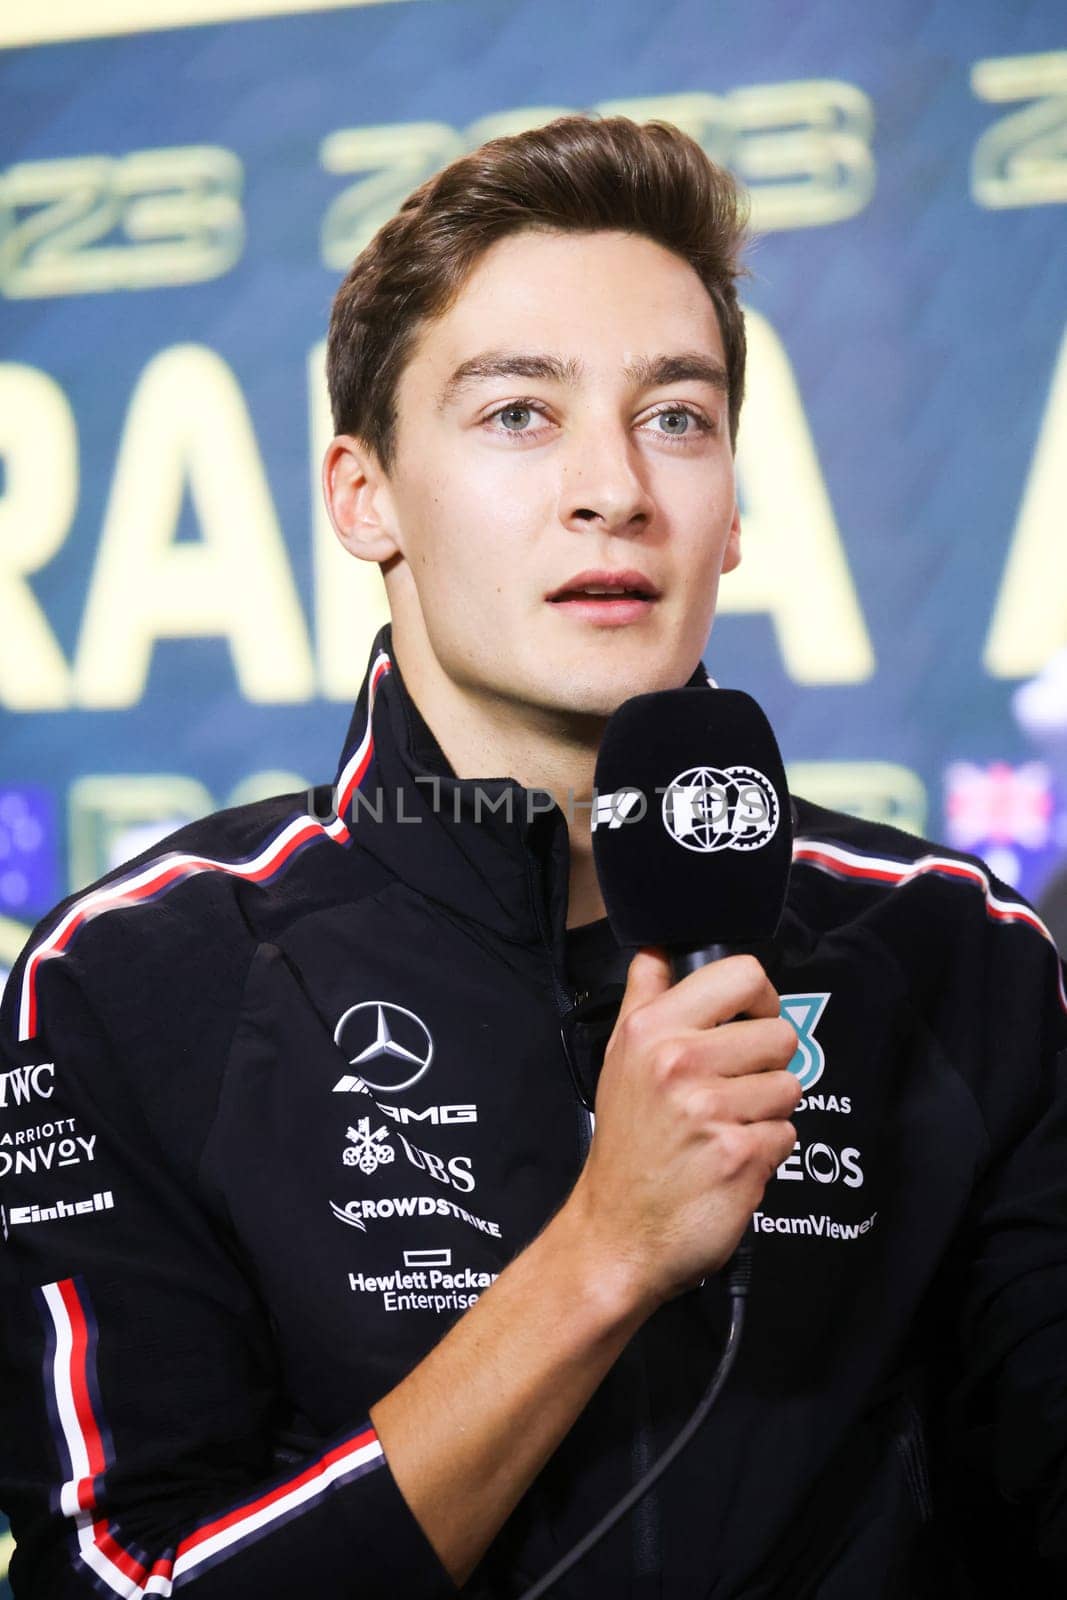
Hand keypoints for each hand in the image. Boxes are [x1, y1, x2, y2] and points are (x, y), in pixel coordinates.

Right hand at [567, 949, 799, 1310]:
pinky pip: (786, 1134)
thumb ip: (645, 997)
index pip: (743, 974)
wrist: (617, 1232)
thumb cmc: (627, 1144)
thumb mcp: (620, 1059)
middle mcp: (680, 1061)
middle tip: (728, 1093)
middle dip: (765, 1066)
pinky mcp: (740, 1155)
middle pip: (780, 1034)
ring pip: (789, 1086)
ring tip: (722, 1130)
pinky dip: (765, 1151)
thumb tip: (656, 948)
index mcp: (652, 1028)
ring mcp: (710, 1109)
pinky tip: (727, 1162)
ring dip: (766, 1112)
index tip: (749, 1022)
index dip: (760, 999)